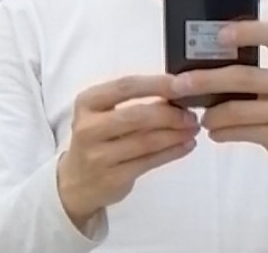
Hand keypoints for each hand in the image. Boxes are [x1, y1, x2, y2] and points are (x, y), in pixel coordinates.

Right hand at [58, 76, 199, 229]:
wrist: (75, 183)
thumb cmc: (98, 138)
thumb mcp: (105, 113)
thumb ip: (134, 101)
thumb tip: (176, 92)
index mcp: (88, 102)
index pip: (126, 86)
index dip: (157, 84)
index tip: (182, 84)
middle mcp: (89, 128)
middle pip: (138, 115)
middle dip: (170, 114)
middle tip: (192, 114)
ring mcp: (99, 156)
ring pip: (147, 141)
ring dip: (176, 134)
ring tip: (192, 128)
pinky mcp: (112, 178)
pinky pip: (150, 161)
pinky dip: (172, 152)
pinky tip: (186, 145)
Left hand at [170, 22, 267, 204]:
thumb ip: (259, 68)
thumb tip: (206, 62)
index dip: (247, 31)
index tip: (220, 33)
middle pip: (242, 76)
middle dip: (205, 80)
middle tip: (179, 84)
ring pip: (237, 109)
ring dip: (211, 114)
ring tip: (200, 116)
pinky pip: (241, 132)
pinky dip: (221, 132)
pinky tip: (214, 131)